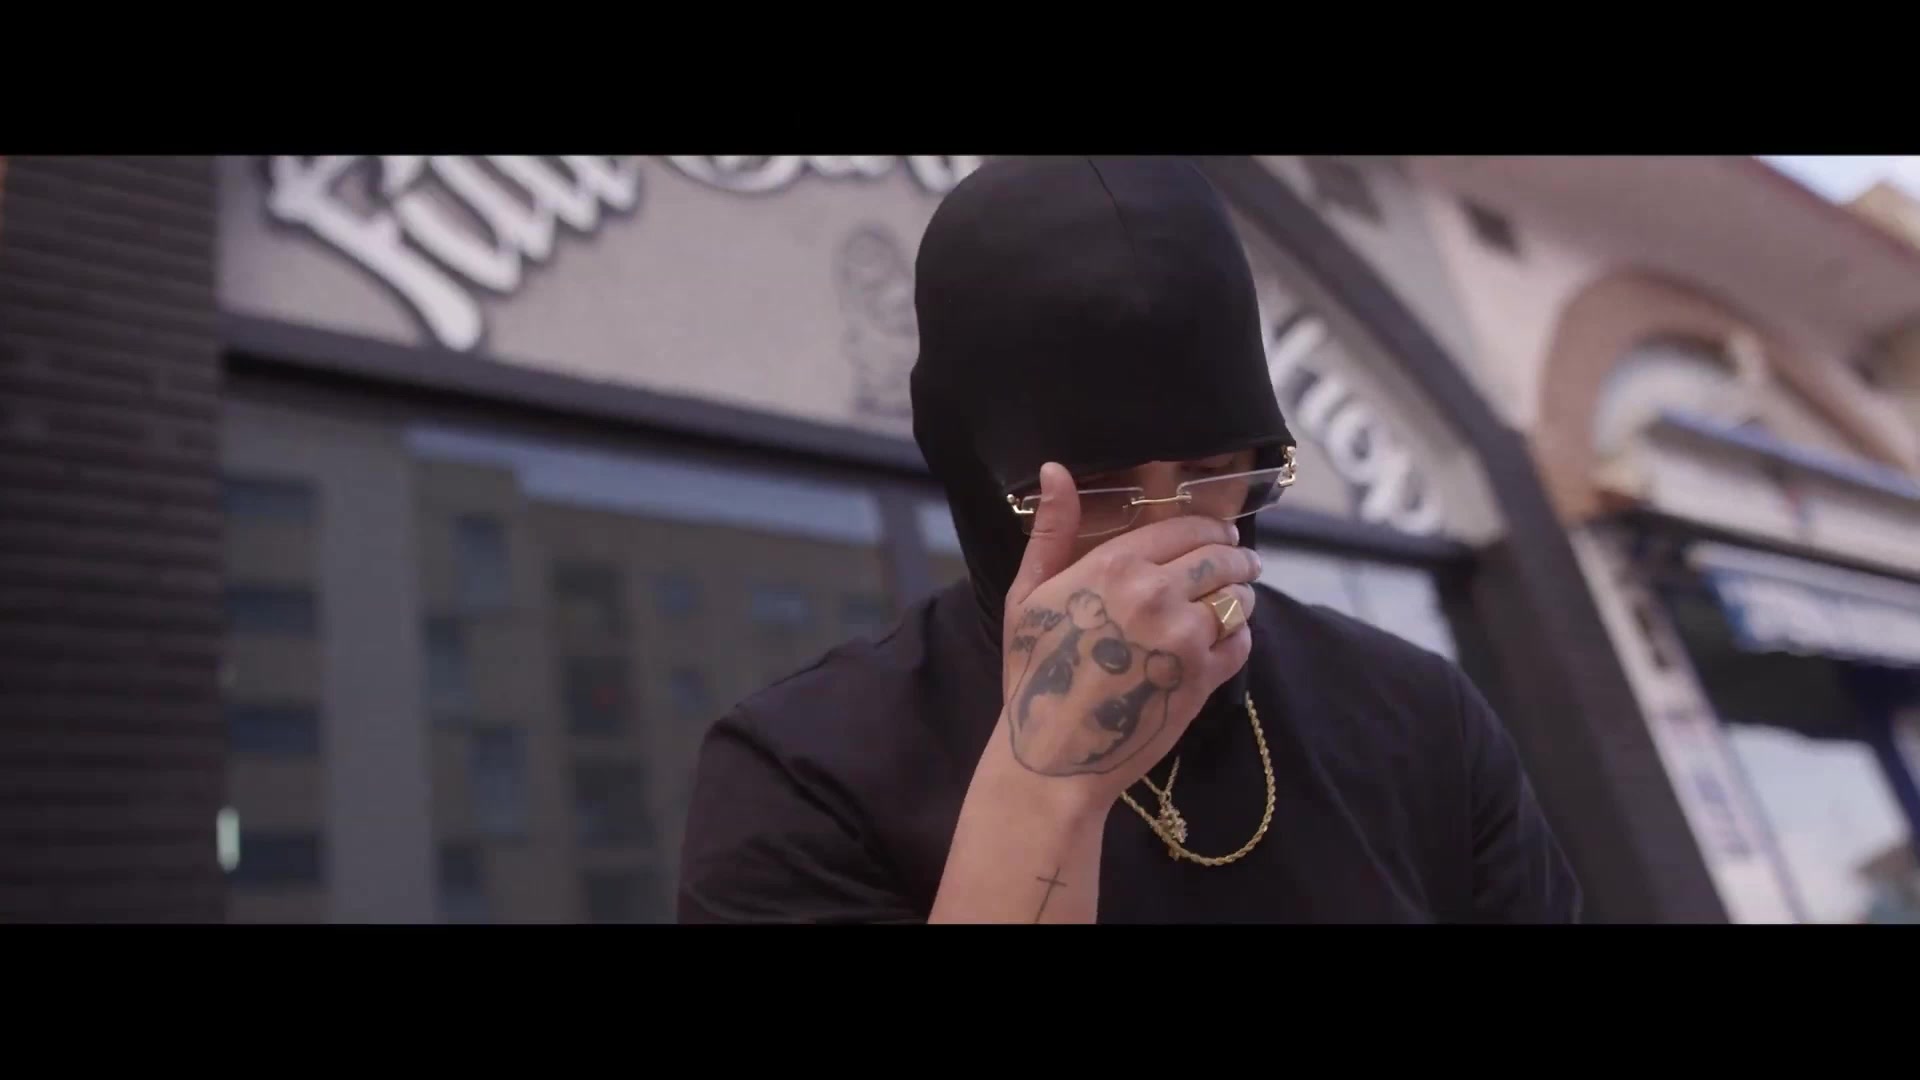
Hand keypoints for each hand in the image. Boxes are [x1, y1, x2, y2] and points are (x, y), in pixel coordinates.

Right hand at [995, 462, 1258, 804]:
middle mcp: (1157, 593)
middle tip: (1241, 563)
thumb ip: (1051, 529)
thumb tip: (1055, 468)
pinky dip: (1239, 637)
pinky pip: (1242, 642)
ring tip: (1234, 601)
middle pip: (1222, 557)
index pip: (1185, 527)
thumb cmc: (1034, 672)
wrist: (1053, 754)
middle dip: (1236, 556)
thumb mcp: (1028, 594)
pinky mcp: (1204, 678)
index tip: (1219, 533)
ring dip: (1241, 596)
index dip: (1209, 527)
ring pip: (1240, 598)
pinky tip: (1223, 641)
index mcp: (1115, 566)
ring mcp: (1185, 637)